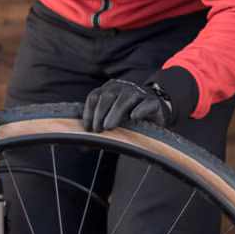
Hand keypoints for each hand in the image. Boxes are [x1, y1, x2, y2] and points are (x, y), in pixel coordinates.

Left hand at [82, 67, 200, 131]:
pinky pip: (147, 103)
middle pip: (107, 96)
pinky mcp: (153, 102)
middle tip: (98, 131)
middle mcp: (123, 87)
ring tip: (109, 127)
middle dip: (99, 114)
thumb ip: (96, 128)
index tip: (87, 129)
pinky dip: (140, 109)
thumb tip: (81, 146)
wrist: (153, 118)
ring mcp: (139, 92)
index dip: (88, 112)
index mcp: (109, 89)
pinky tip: (134, 117)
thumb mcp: (109, 122)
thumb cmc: (127, 121)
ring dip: (115, 113)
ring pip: (125, 98)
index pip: (94, 96)